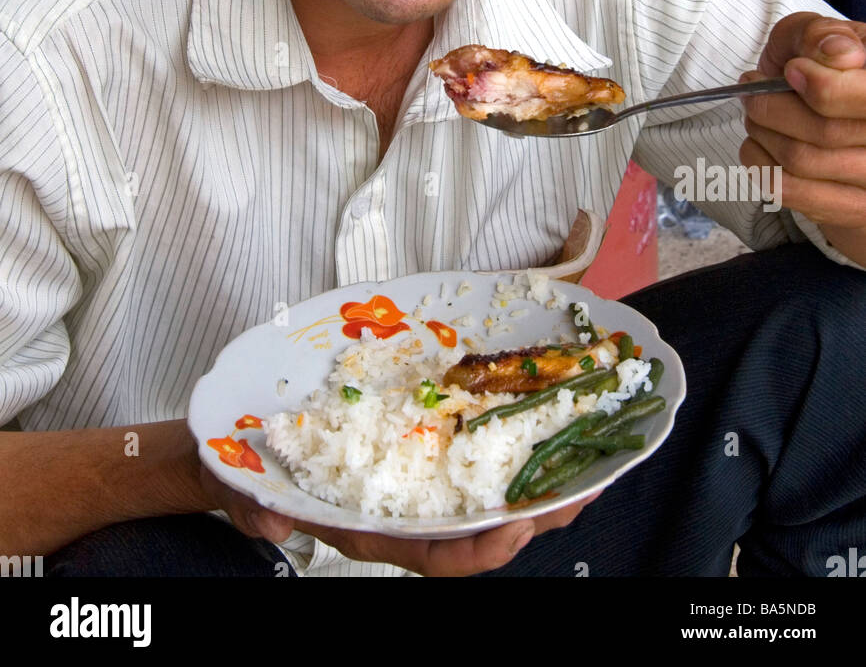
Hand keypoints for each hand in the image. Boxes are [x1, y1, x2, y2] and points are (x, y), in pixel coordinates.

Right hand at [200, 462, 600, 575]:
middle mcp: (407, 512)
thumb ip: (260, 513)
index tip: (519, 528)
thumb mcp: (246, 494)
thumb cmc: (251, 474)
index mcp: (376, 531)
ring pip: (492, 491)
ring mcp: (419, 478)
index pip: (440, 557)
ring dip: (541, 479)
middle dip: (539, 511)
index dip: (483, 550)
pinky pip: (475, 451)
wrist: (243, 451)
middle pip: (485, 525)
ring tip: (590, 458)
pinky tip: (542, 419)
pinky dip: (512, 439)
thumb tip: (272, 526)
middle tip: (588, 486)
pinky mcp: (422, 442)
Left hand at [739, 12, 865, 255]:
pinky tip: (757, 143)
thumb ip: (823, 35)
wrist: (834, 109)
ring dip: (762, 131)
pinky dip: (759, 163)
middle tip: (752, 90)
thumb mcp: (822, 35)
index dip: (822, 85)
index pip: (864, 100)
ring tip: (754, 114)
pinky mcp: (850, 209)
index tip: (790, 71)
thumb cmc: (826, 66)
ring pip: (803, 161)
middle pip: (826, 132)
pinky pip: (790, 193)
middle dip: (773, 106)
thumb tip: (835, 54)